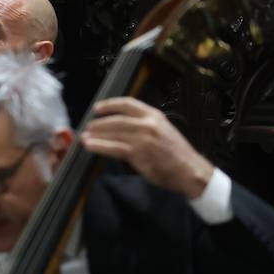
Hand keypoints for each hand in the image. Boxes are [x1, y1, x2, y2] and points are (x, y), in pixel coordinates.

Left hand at [80, 97, 213, 198]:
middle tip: (87, 127)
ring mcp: (143, 138)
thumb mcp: (162, 131)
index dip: (110, 104)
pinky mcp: (139, 153)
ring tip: (84, 137)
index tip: (97, 108)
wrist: (190, 170)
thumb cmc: (175, 153)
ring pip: (113, 133)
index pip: (128, 103)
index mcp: (155, 115)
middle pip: (116, 119)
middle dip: (99, 123)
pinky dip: (99, 146)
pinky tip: (90, 146)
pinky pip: (114, 148)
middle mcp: (148, 123)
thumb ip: (144, 126)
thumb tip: (120, 127)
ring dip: (95, 135)